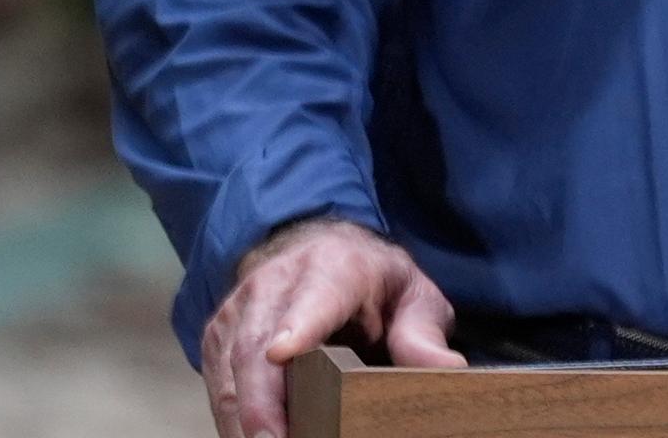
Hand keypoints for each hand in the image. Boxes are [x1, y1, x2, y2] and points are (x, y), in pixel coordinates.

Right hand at [200, 216, 462, 437]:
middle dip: (262, 404)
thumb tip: (448, 368)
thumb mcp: (413, 296)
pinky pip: (219, 387)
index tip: (283, 353)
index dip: (299, 326)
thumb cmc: (372, 282)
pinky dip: (236, 420)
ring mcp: (239, 310)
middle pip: (257, 347)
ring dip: (246, 420)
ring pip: (231, 373)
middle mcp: (275, 284)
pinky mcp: (219, 338)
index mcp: (332, 269)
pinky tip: (262, 437)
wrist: (316, 249)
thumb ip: (423, 333)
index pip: (314, 298)